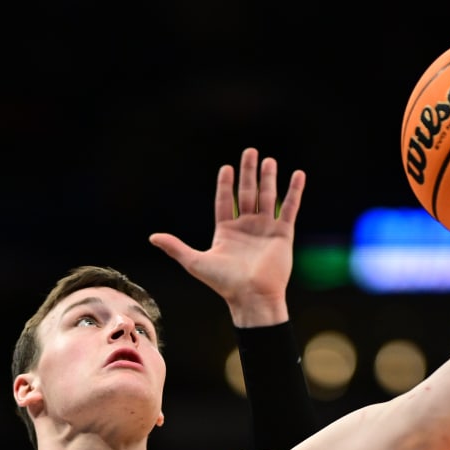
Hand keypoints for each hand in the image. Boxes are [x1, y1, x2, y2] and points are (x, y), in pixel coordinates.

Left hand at [150, 147, 304, 326]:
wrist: (252, 297)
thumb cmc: (224, 283)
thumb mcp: (195, 262)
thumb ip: (176, 247)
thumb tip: (152, 237)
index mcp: (226, 232)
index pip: (224, 201)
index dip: (225, 185)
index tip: (226, 168)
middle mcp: (246, 228)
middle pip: (247, 194)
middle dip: (249, 173)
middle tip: (250, 152)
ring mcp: (265, 229)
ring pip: (267, 197)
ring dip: (268, 178)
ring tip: (269, 160)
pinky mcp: (282, 234)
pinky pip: (289, 208)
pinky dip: (294, 191)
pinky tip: (298, 175)